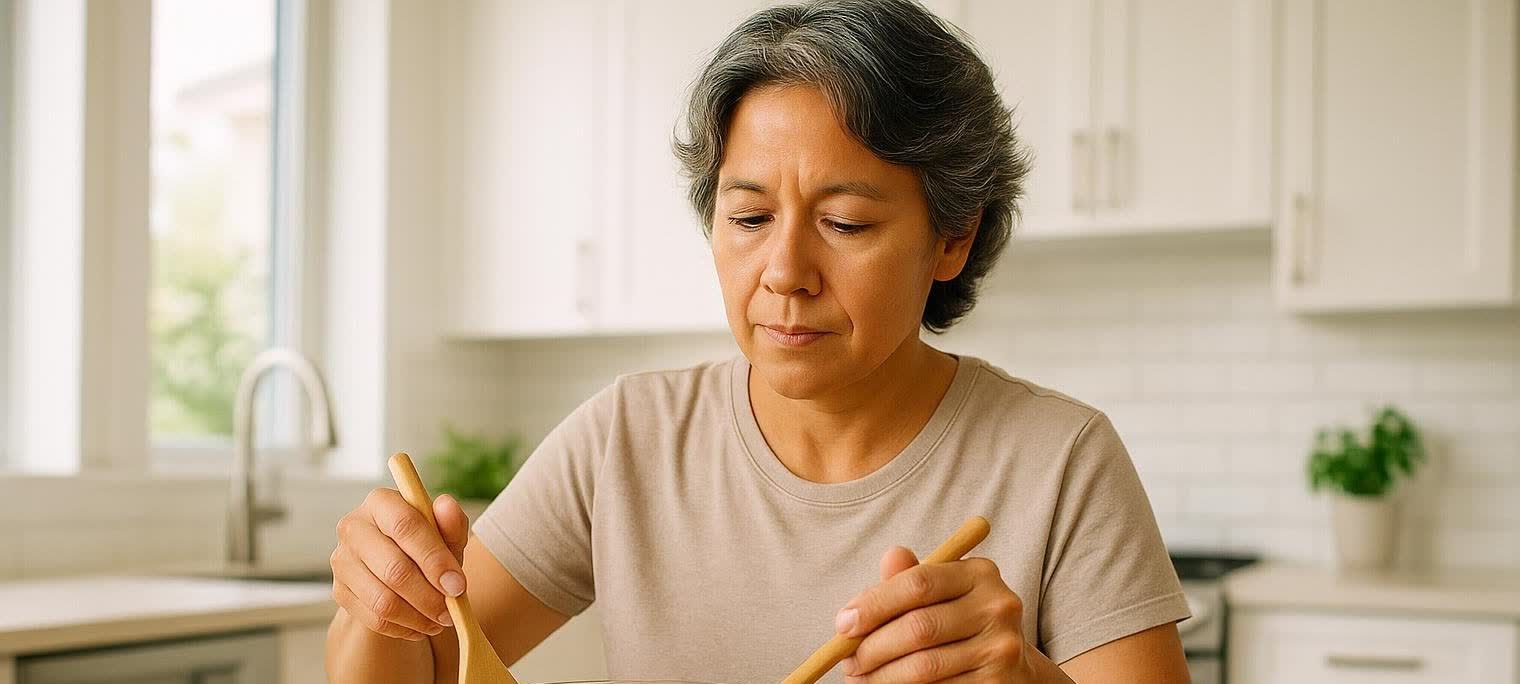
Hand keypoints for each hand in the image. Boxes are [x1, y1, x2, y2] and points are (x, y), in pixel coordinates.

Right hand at [330, 488, 470, 640]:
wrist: (396, 567)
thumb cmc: (426, 544)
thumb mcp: (446, 533)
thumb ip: (451, 522)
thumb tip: (446, 505)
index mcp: (381, 501)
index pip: (406, 527)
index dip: (434, 559)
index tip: (458, 586)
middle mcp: (354, 526)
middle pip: (394, 568)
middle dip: (429, 596)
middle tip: (451, 611)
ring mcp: (342, 559)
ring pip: (383, 600)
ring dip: (418, 617)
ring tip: (440, 621)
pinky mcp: (339, 590)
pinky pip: (374, 618)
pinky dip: (403, 628)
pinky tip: (421, 626)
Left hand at [836, 547, 1037, 682]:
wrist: (1011, 665)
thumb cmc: (961, 621)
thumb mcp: (940, 592)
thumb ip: (912, 577)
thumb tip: (890, 557)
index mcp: (980, 572)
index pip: (918, 583)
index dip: (875, 604)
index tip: (843, 624)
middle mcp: (997, 606)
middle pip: (918, 628)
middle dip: (872, 647)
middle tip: (846, 659)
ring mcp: (1001, 647)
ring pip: (924, 666)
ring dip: (881, 676)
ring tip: (859, 677)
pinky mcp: (997, 683)